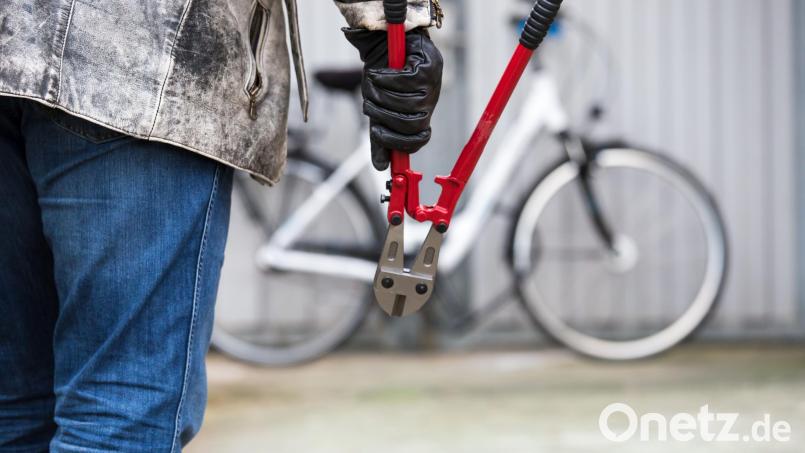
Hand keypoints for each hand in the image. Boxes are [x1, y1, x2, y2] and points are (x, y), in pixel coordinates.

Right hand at [344, 28, 442, 170]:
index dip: (399, 143)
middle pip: (411, 123)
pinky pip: (405, 81)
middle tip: (369, 104)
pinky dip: (386, 77)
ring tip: (373, 83)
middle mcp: (430, 100)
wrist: (384, 39)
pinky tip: (379, 71)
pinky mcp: (429, 66)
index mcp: (420, 113)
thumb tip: (380, 167)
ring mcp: (433, 84)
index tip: (378, 134)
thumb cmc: (382, 74)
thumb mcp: (378, 107)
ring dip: (382, 94)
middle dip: (384, 116)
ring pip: (406, 102)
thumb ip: (380, 135)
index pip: (418, 139)